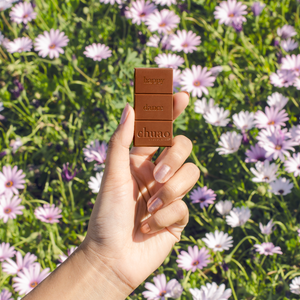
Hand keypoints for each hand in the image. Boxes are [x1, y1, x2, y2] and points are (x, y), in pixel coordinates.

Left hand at [81, 92, 199, 294]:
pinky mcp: (178, 216)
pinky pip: (184, 207)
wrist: (112, 257)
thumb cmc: (107, 215)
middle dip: (174, 158)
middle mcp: (157, 173)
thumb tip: (130, 106)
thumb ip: (122, 142)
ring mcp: (169, 194)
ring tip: (149, 208)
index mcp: (140, 161)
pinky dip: (165, 217)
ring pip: (191, 174)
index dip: (170, 112)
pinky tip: (147, 228)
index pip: (160, 130)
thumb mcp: (112, 175)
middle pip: (183, 147)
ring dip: (170, 192)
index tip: (181, 96)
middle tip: (158, 175)